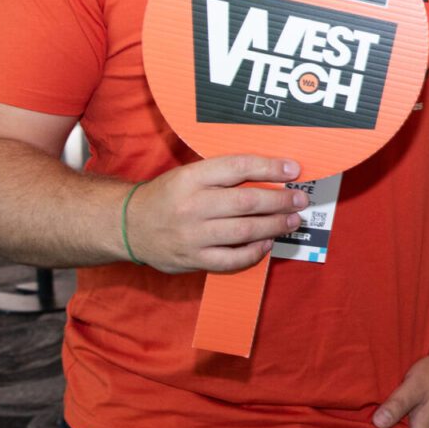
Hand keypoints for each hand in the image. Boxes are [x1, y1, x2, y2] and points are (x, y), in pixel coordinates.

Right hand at [122, 156, 305, 273]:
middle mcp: (191, 205)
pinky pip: (231, 260)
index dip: (269, 168)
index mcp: (191, 178)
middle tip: (299, 200)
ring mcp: (192, 235)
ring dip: (274, 226)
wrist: (128, 225)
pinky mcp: (192, 259)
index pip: (237, 167)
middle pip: (246, 202)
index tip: (293, 170)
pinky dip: (253, 252)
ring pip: (243, 231)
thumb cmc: (167, 195)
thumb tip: (271, 173)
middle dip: (280, 201)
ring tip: (292, 221)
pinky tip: (267, 243)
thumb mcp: (189, 174)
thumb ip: (223, 174)